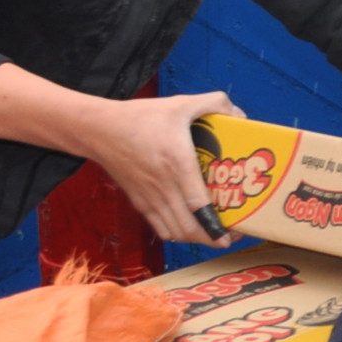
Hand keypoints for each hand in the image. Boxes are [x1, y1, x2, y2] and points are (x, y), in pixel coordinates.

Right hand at [78, 89, 239, 244]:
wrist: (100, 130)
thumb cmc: (142, 117)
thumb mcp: (182, 103)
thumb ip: (216, 103)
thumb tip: (241, 116)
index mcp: (178, 163)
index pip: (198, 204)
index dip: (216, 224)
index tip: (233, 234)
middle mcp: (163, 187)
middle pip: (187, 227)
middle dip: (211, 238)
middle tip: (230, 235)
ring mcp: (149, 197)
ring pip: (173, 231)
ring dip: (194, 238)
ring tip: (213, 232)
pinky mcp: (138, 201)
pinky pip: (159, 226)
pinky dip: (175, 232)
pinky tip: (188, 226)